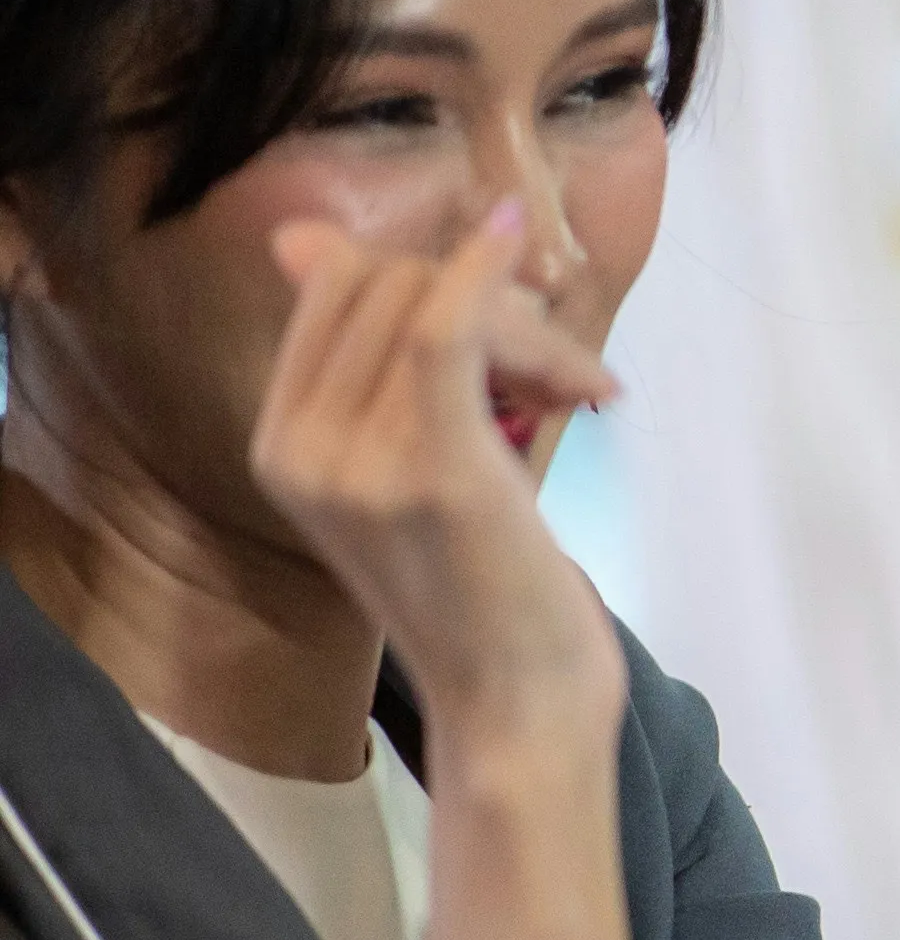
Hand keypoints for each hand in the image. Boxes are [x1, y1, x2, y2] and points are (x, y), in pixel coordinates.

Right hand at [249, 196, 625, 756]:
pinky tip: (512, 234)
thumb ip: (373, 361)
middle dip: (491, 301)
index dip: (435, 279)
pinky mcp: (432, 469)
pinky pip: (445, 329)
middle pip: (383, 284)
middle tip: (561, 373)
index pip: (334, 288)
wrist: (516, 705)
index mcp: (280, 443)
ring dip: (532, 328)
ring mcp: (355, 460)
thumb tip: (298, 238)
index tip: (515, 335)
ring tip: (578, 389)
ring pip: (434, 305)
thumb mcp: (414, 462)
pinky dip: (486, 275)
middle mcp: (298, 448)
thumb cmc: (487, 588)